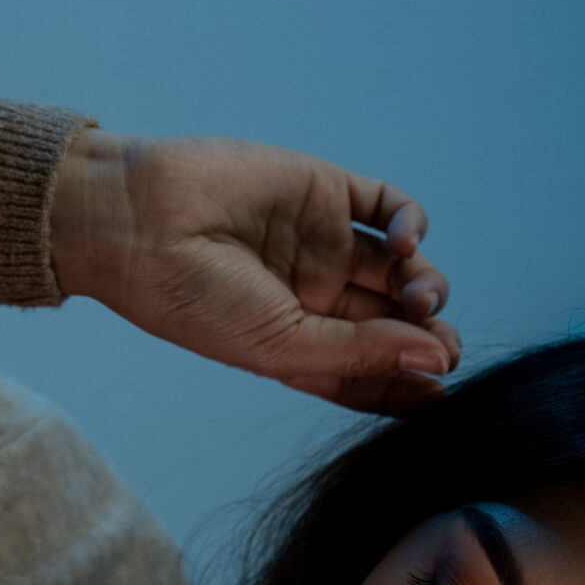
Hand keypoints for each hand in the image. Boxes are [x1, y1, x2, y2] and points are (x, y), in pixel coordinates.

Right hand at [50, 130, 461, 413]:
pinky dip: (411, 224)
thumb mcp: (281, 347)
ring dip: (425, 283)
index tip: (442, 393)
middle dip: (428, 333)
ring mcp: (324, 242)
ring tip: (419, 294)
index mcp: (298, 344)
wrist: (140, 225)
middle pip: (395, 320)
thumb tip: (439, 362)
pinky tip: (403, 242)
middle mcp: (316, 296)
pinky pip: (388, 205)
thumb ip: (361, 354)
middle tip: (445, 345)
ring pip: (401, 267)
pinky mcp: (326, 191)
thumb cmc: (196, 301)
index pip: (370, 370)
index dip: (411, 383)